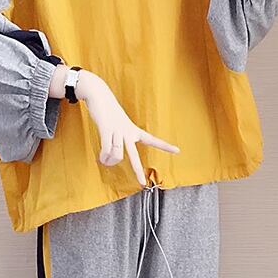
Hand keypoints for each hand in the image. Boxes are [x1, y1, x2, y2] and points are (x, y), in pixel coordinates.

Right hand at [76, 70, 179, 186]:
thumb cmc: (109, 112)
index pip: (152, 139)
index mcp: (134, 130)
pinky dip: (104, 157)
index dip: (165, 146)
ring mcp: (117, 131)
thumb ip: (119, 138)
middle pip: (134, 156)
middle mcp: (128, 132)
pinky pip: (107, 149)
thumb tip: (111, 158)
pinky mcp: (106, 130)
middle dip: (137, 171)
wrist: (99, 95)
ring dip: (110, 161)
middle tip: (142, 183)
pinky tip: (102, 158)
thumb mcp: (119, 124)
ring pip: (117, 155)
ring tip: (105, 161)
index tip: (178, 151)